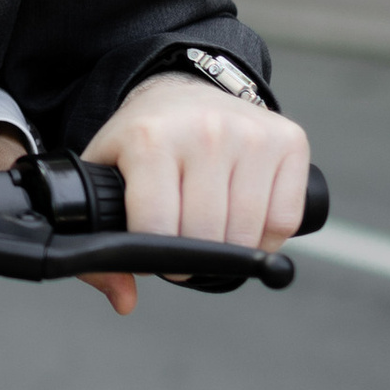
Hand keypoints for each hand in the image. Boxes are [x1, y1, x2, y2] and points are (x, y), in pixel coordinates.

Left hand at [77, 73, 309, 313]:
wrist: (184, 89)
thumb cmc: (144, 139)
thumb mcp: (107, 173)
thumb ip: (100, 238)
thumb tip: (124, 300)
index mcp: (150, 138)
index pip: (157, 227)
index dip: (157, 257)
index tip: (157, 256)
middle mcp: (204, 131)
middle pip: (206, 235)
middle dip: (193, 257)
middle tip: (185, 247)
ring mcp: (251, 134)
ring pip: (248, 232)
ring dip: (231, 250)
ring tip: (212, 236)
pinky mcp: (289, 141)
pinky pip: (285, 220)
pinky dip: (268, 238)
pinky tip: (246, 224)